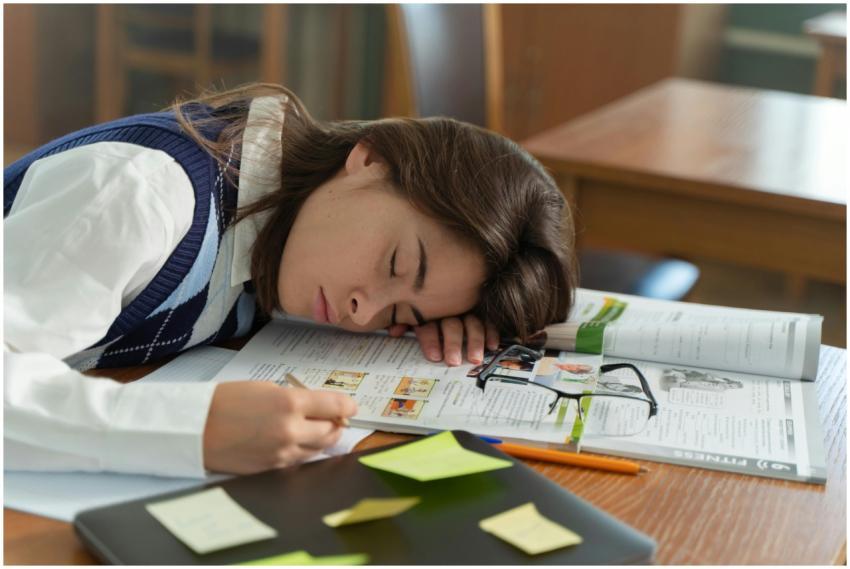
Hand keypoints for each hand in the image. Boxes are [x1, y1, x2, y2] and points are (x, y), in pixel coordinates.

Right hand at [202, 381, 356, 473]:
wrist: (194, 428)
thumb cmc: (226, 401)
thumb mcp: (265, 387)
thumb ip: (295, 398)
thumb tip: (316, 407)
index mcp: (290, 403)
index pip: (335, 406)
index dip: (347, 406)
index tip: (351, 407)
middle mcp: (291, 430)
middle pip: (332, 431)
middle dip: (336, 423)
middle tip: (333, 418)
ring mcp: (283, 453)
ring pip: (318, 449)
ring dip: (321, 439)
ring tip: (314, 429)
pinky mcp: (273, 468)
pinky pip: (299, 460)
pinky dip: (303, 451)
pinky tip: (295, 442)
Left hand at [388, 314, 499, 365]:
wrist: (441, 282)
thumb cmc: (417, 307)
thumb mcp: (406, 313)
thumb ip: (401, 321)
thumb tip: (394, 331)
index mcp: (428, 310)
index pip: (429, 323)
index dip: (430, 340)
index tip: (434, 357)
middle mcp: (448, 308)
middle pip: (452, 324)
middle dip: (453, 343)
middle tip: (453, 361)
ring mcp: (466, 309)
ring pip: (472, 323)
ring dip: (474, 340)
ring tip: (475, 359)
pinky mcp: (481, 313)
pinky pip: (487, 321)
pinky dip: (491, 331)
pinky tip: (492, 346)